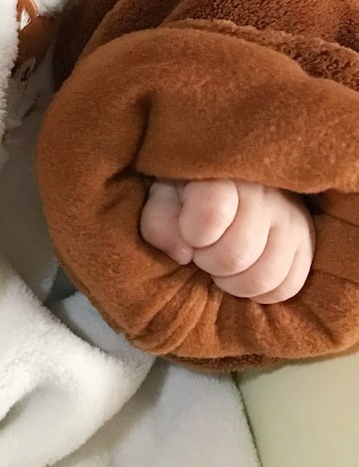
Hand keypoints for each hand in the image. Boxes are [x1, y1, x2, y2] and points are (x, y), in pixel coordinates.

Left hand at [139, 179, 314, 303]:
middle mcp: (264, 194)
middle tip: (203, 252)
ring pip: (264, 277)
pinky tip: (245, 273)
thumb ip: (159, 222)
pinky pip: (287, 287)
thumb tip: (184, 254)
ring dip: (233, 283)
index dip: (193, 234)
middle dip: (209, 263)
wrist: (232, 186)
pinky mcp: (307, 244)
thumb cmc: (189, 196)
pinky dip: (260, 292)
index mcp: (223, 174)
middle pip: (236, 254)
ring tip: (222, 266)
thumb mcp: (162, 200)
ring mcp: (291, 219)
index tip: (189, 233)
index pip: (212, 214)